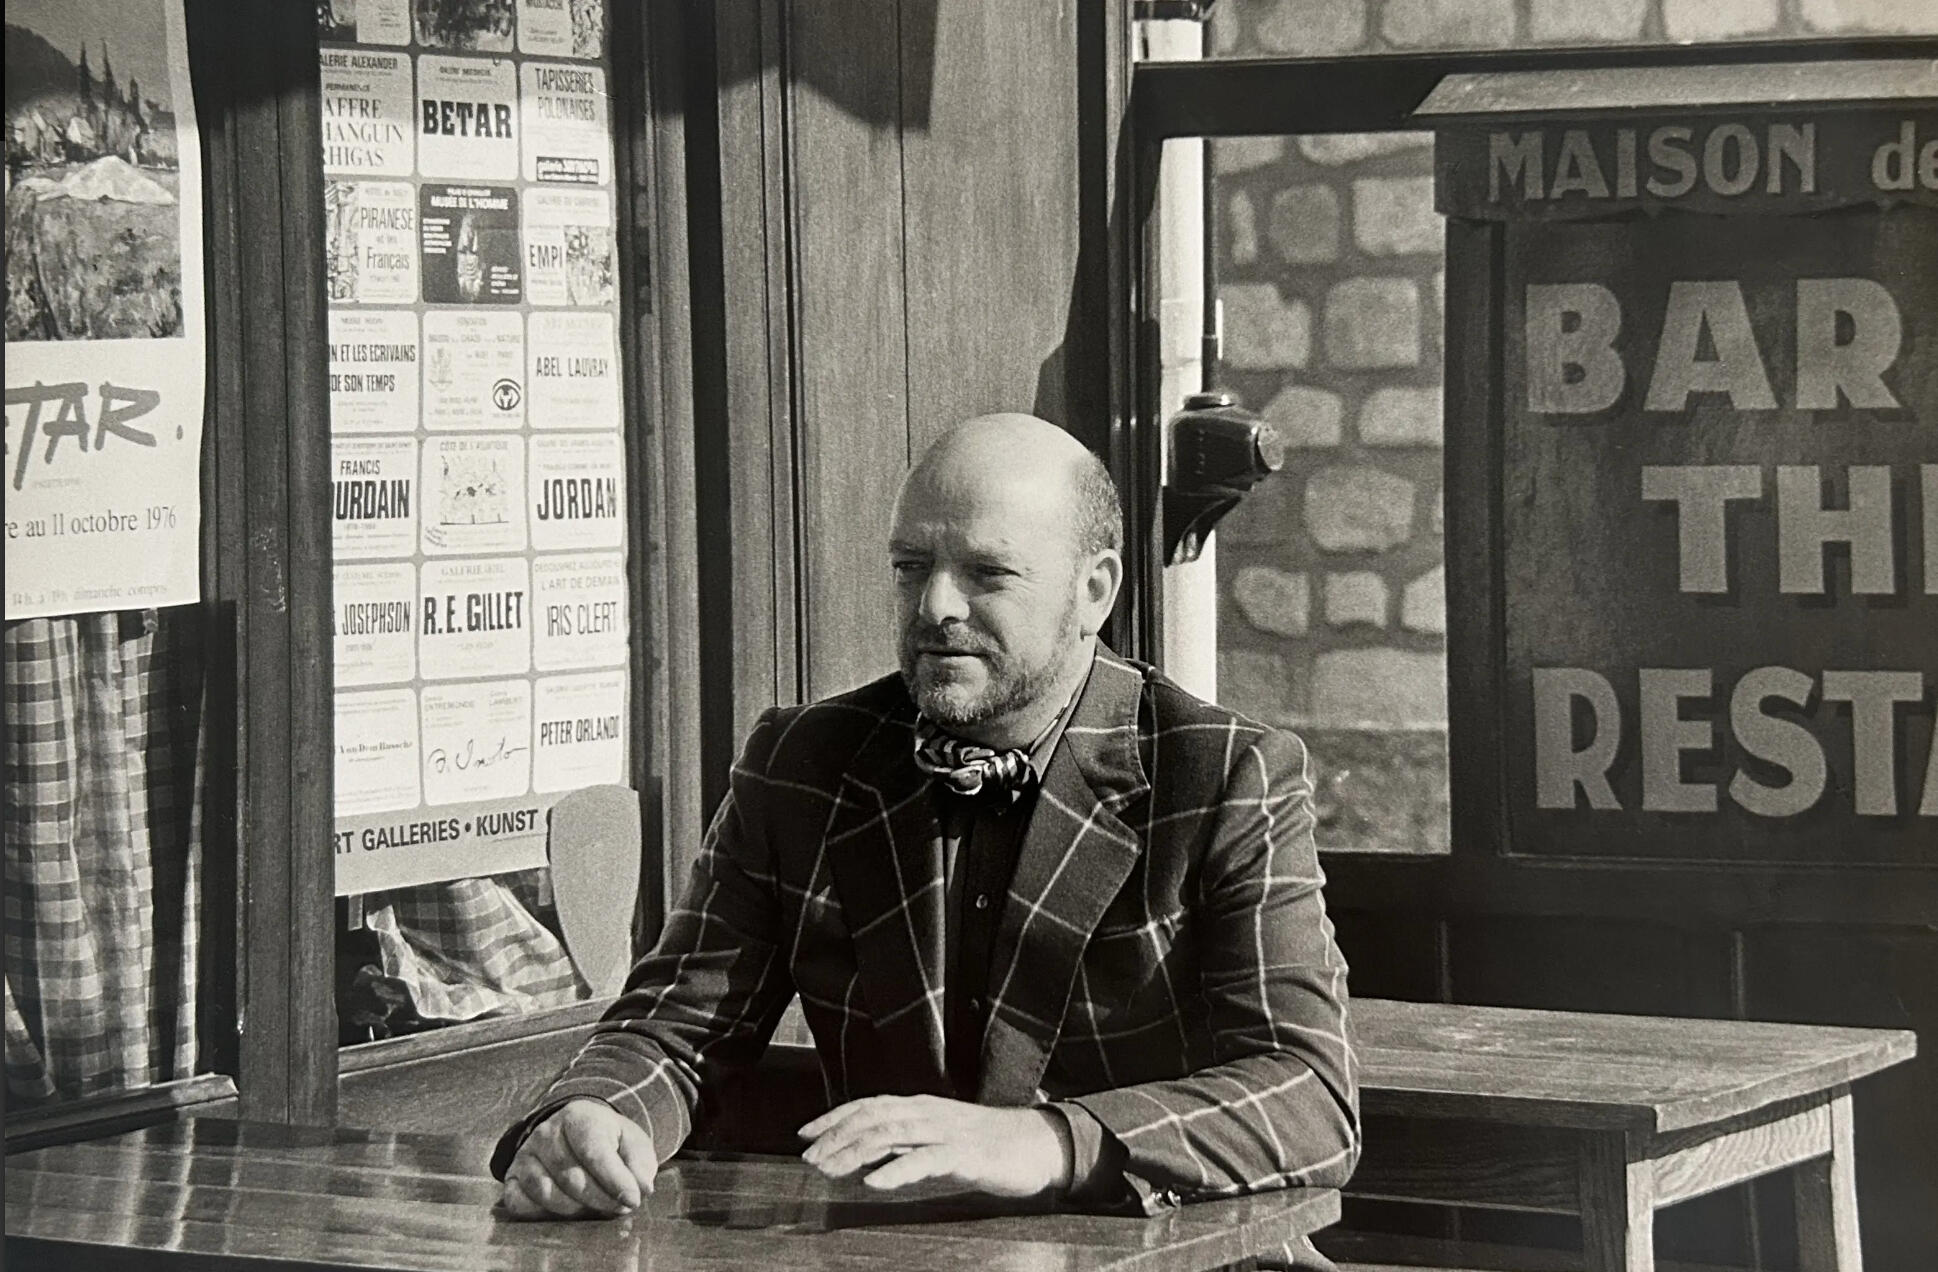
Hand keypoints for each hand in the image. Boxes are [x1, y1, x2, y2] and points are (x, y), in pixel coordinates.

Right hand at [500, 1097, 657, 1219]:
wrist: (576, 1135)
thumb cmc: (609, 1143)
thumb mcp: (632, 1145)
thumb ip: (640, 1165)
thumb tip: (642, 1189)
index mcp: (578, 1117)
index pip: (594, 1151)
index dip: (615, 1180)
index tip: (633, 1200)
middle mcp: (546, 1132)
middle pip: (571, 1177)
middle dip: (600, 1200)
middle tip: (619, 1208)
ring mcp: (525, 1155)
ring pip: (547, 1193)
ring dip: (575, 1210)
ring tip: (595, 1208)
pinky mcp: (512, 1177)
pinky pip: (519, 1204)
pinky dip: (541, 1215)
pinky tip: (563, 1214)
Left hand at [798, 1094, 1072, 1196]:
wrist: (1038, 1144)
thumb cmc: (987, 1144)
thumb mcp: (939, 1136)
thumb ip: (907, 1140)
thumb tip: (866, 1152)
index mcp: (921, 1106)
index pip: (869, 1105)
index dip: (834, 1117)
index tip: (804, 1134)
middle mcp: (929, 1112)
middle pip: (873, 1118)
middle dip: (836, 1137)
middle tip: (808, 1158)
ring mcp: (947, 1132)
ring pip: (891, 1135)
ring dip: (854, 1152)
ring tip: (829, 1169)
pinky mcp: (966, 1155)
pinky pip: (926, 1160)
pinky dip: (897, 1169)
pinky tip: (875, 1182)